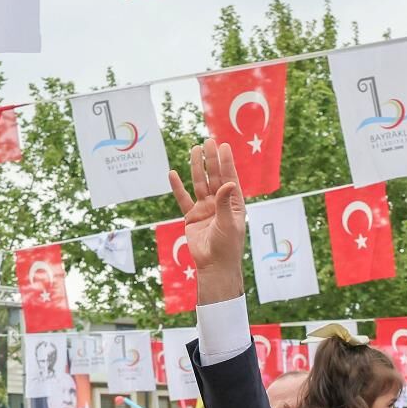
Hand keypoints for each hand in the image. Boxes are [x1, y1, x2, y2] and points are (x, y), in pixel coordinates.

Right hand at [166, 141, 247, 302]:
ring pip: (200, 184)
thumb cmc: (227, 246)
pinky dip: (178, 187)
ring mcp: (205, 209)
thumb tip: (228, 183)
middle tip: (208, 141)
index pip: (229, 178)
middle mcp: (219, 203)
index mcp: (233, 204)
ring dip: (197, 167)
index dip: (226, 162)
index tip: (223, 146)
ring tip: (194, 150)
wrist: (214, 266)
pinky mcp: (192, 217)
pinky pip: (183, 199)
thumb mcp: (228, 223)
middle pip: (214, 177)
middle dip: (211, 160)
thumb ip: (225, 203)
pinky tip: (173, 174)